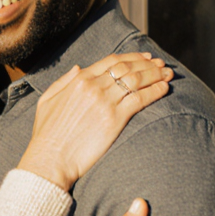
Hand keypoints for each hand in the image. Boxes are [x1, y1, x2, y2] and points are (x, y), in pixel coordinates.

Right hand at [16, 53, 171, 189]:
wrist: (51, 158)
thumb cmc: (47, 133)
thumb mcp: (48, 99)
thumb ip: (63, 81)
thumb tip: (78, 67)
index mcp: (79, 80)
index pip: (111, 61)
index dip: (132, 57)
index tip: (145, 57)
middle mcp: (93, 86)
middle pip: (128, 68)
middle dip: (148, 64)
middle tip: (162, 63)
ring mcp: (105, 102)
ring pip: (137, 81)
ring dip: (155, 74)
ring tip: (168, 74)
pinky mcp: (115, 119)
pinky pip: (140, 100)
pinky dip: (155, 92)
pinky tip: (164, 89)